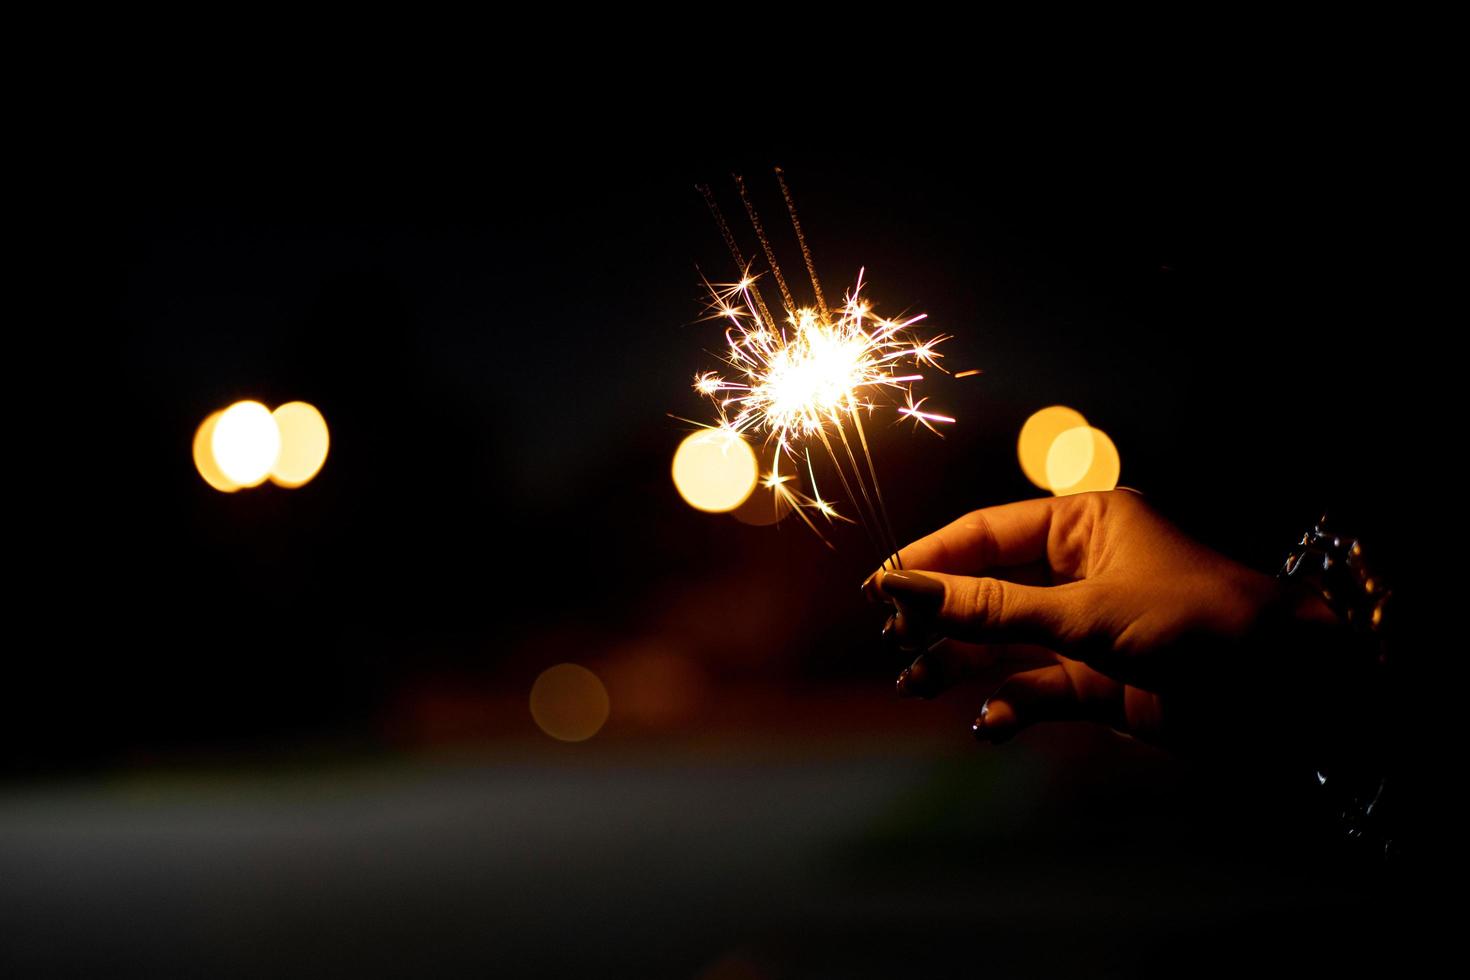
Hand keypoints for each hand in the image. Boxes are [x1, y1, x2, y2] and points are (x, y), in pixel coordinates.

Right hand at [865, 491, 1340, 750]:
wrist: (1287, 692)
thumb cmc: (1195, 620)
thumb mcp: (1086, 611)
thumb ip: (991, 608)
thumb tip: (902, 590)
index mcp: (1083, 525)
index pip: (987, 533)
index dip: (931, 559)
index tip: (879, 585)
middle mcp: (1080, 570)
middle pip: (988, 589)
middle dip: (940, 616)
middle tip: (894, 641)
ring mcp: (1089, 628)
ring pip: (1004, 643)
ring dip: (960, 664)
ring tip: (913, 684)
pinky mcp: (1101, 683)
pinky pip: (1037, 690)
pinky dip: (1010, 705)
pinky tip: (990, 722)